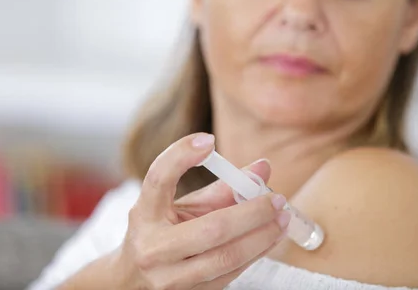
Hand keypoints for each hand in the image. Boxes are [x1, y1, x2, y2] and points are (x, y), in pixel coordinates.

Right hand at [113, 133, 290, 289]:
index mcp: (144, 214)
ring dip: (262, 236)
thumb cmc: (163, 233)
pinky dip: (256, 253)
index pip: (158, 180)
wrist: (134, 281)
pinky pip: (230, 273)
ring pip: (226, 257)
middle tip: (277, 199)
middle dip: (252, 213)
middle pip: (211, 228)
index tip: (209, 140)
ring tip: (283, 219)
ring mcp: (169, 278)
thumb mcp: (182, 206)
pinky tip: (271, 237)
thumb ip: (221, 186)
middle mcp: (152, 248)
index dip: (181, 157)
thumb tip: (263, 167)